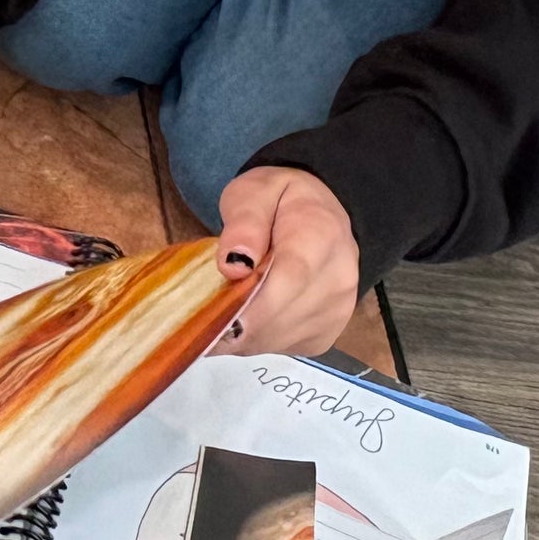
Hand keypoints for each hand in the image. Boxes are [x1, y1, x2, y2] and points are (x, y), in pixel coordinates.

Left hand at [215, 167, 361, 357]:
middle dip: (232, 321)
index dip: (246, 306)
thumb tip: (233, 264)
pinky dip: (254, 338)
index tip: (210, 316)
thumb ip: (244, 222)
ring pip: (273, 340)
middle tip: (200, 310)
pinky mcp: (324, 336)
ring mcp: (335, 314)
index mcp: (322, 238)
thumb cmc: (282, 201)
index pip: (287, 282)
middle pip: (276, 320)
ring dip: (239, 333)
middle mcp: (337, 282)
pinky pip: (278, 348)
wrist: (324, 217)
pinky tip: (246, 315)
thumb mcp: (255, 191)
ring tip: (221, 308)